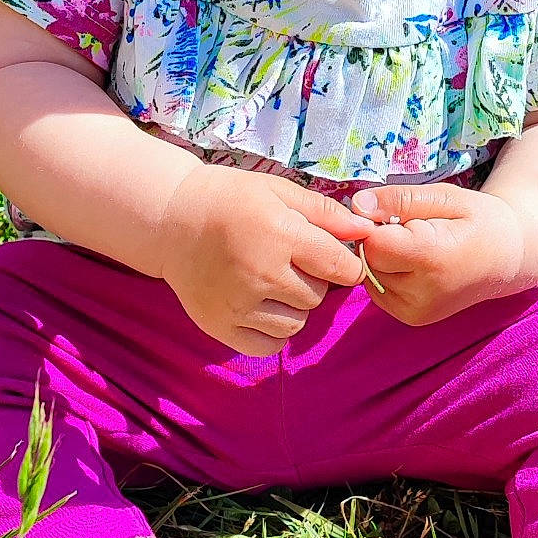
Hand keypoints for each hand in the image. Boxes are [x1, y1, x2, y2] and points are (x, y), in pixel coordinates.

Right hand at [160, 165, 373, 354]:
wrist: (169, 218)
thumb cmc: (229, 199)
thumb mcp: (279, 191)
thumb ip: (326, 213)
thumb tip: (368, 231)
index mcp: (280, 235)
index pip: (340, 267)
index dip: (344, 264)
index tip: (331, 257)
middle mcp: (261, 273)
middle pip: (318, 296)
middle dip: (312, 280)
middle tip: (288, 261)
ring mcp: (238, 305)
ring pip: (296, 323)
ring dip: (293, 307)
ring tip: (271, 283)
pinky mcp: (220, 327)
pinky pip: (268, 345)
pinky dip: (272, 331)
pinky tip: (261, 307)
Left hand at [349, 183, 529, 326]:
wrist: (507, 260)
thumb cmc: (479, 221)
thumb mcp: (446, 196)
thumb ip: (400, 199)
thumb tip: (357, 205)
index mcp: (433, 259)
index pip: (373, 242)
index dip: (378, 222)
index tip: (401, 214)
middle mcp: (423, 293)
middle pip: (369, 260)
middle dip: (380, 239)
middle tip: (414, 229)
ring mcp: (416, 311)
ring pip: (370, 275)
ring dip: (383, 258)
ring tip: (417, 247)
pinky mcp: (412, 318)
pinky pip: (377, 289)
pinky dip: (387, 273)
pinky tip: (413, 264)